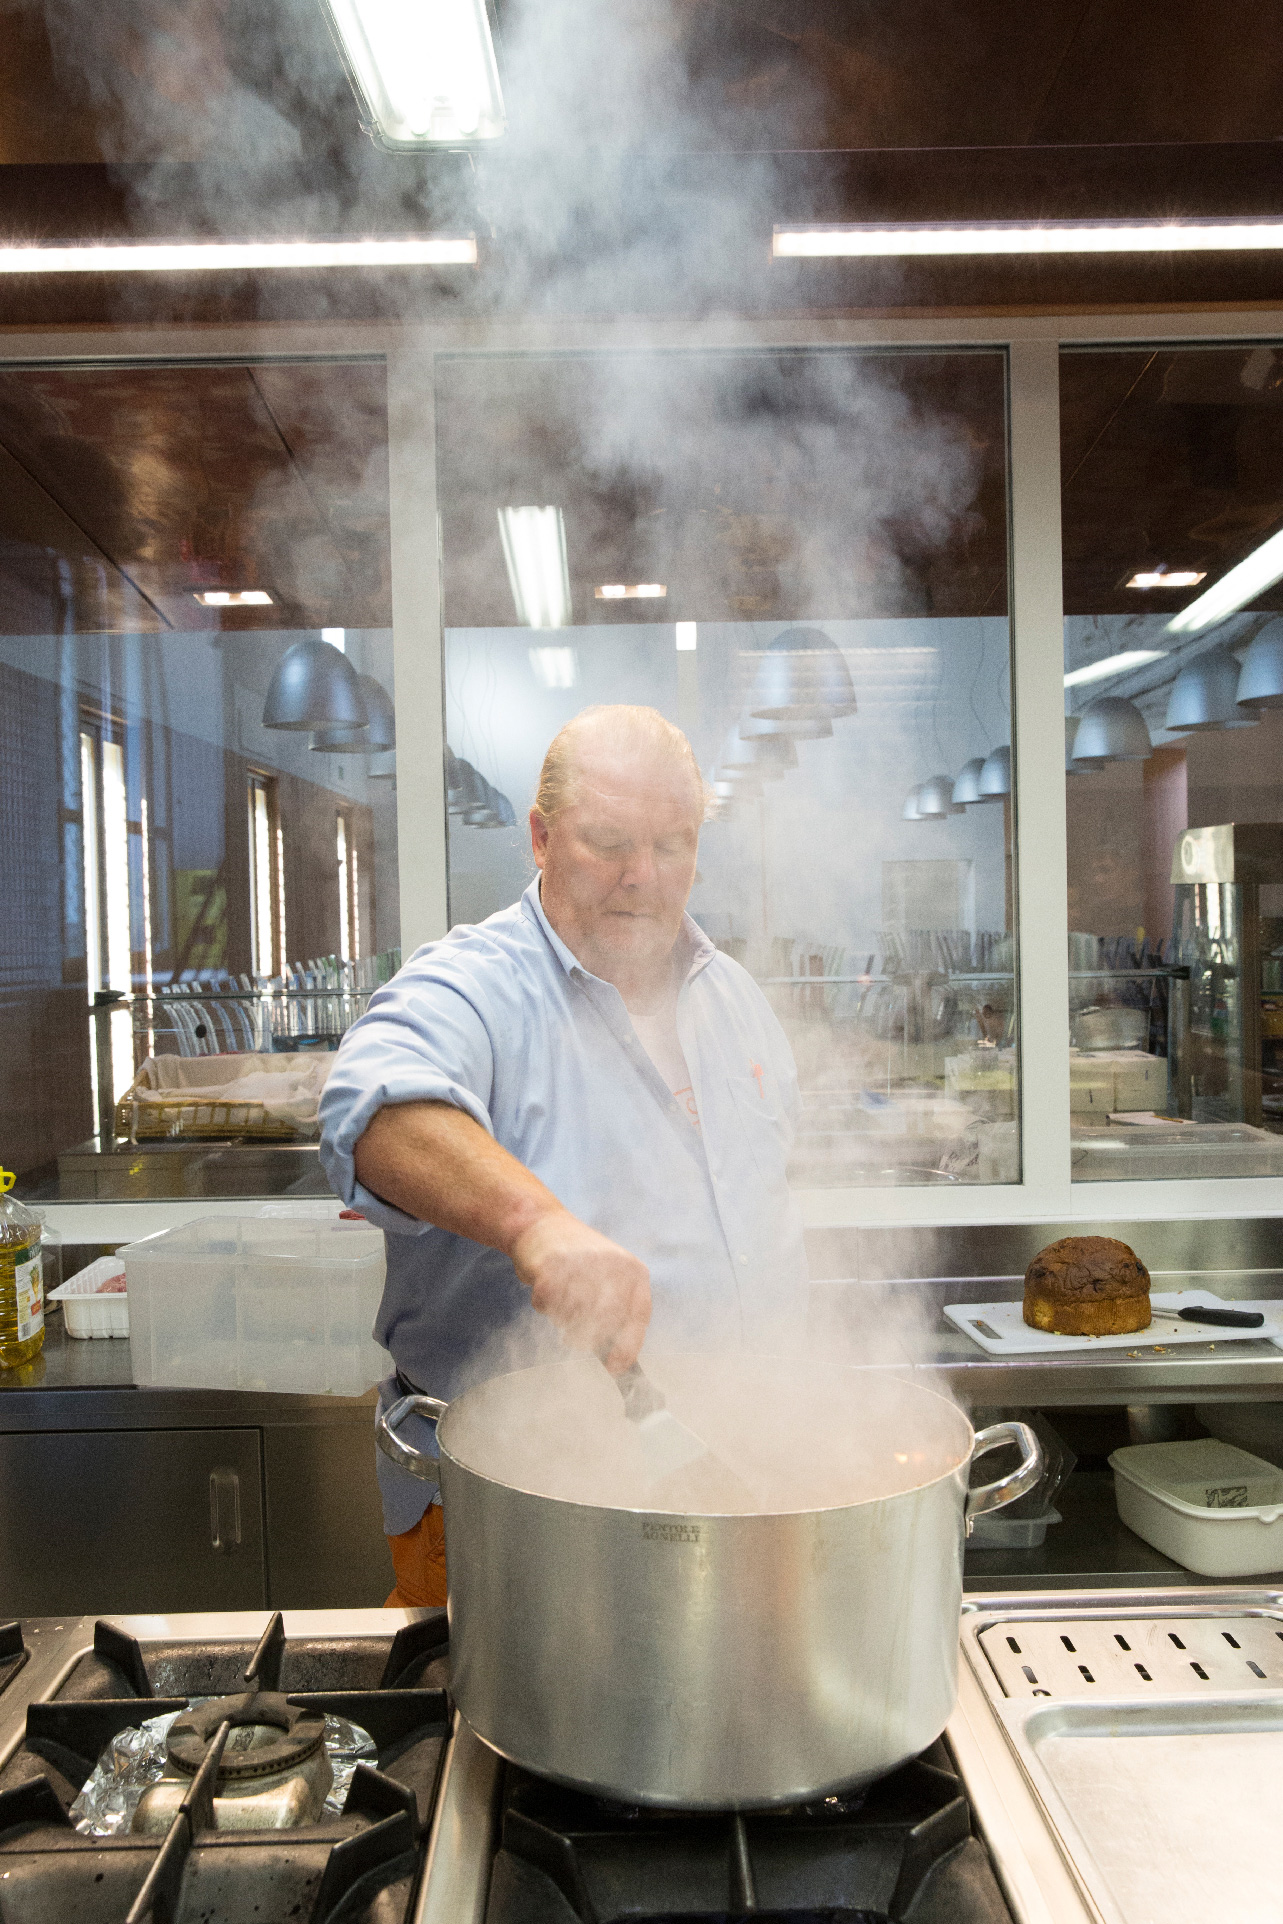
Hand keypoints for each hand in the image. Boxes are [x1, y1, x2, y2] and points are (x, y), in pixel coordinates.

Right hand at [509, 1208, 650, 1372]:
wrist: (541, 1224)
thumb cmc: (578, 1262)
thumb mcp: (610, 1278)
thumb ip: (618, 1312)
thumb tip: (618, 1360)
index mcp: (634, 1270)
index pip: (639, 1315)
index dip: (628, 1346)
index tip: (615, 1367)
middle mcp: (613, 1264)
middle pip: (607, 1321)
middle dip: (588, 1337)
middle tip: (572, 1337)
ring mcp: (583, 1263)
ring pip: (574, 1316)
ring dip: (563, 1319)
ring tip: (560, 1302)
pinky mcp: (551, 1264)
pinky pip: (547, 1305)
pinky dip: (543, 1304)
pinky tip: (545, 1287)